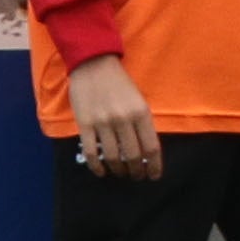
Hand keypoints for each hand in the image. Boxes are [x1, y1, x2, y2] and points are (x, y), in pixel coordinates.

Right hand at [68, 55, 161, 180]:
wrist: (93, 64)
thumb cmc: (119, 83)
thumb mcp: (139, 100)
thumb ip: (142, 123)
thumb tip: (145, 151)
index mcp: (141, 113)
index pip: (151, 147)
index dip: (154, 166)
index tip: (154, 176)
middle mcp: (124, 119)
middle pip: (133, 155)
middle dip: (136, 171)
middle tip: (136, 176)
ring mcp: (103, 123)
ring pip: (113, 157)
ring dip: (118, 170)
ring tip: (121, 173)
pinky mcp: (85, 124)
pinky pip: (91, 152)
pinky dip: (97, 166)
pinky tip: (101, 171)